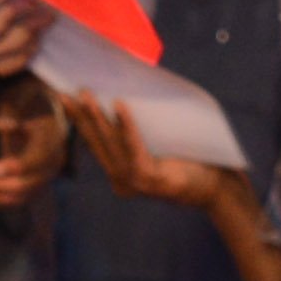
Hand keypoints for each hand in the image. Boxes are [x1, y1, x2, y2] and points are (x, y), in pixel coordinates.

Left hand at [0, 81, 68, 207]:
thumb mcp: (22, 94)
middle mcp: (52, 161)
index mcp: (52, 137)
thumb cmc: (29, 98)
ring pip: (20, 195)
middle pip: (27, 183)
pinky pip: (16, 199)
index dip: (17, 166)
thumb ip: (13, 108)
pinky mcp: (33, 183)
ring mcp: (44, 175)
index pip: (38, 158)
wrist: (45, 109)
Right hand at [64, 94, 236, 213]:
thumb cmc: (191, 161)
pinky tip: (118, 105)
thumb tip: (123, 95)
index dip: (80, 121)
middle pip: (97, 142)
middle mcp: (121, 181)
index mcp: (120, 174)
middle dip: (79, 116)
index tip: (65, 100)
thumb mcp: (158, 146)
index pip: (95, 144)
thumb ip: (139, 133)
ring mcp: (133, 181)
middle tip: (64, 94)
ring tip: (86, 94)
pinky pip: (134, 145)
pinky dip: (126, 124)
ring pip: (111, 142)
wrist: (217, 186)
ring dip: (97, 116)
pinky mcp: (148, 177)